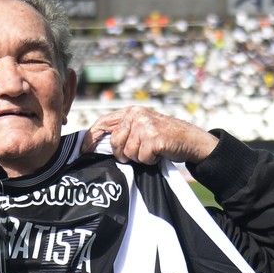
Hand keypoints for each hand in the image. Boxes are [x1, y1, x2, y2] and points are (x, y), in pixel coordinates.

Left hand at [82, 106, 217, 164]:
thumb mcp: (143, 127)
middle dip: (124, 154)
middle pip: (115, 143)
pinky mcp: (154, 138)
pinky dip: (150, 161)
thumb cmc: (165, 138)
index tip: (82, 150)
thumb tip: (96, 144)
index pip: (104, 122)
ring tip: (152, 151)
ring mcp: (145, 125)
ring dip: (139, 158)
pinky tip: (159, 154)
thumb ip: (123, 130)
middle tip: (140, 153)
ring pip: (128, 153)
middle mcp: (136, 114)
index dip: (91, 137)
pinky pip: (142, 158)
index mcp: (131, 111)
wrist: (191, 140)